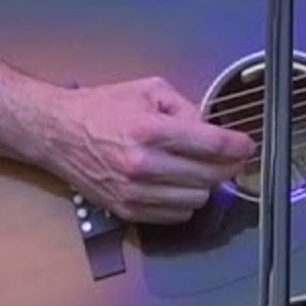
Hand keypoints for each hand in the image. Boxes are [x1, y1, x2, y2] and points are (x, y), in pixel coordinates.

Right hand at [36, 77, 256, 224]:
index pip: (211, 145)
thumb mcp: (148, 90)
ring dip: (205, 185)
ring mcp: (135, 192)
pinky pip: (176, 216)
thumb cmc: (101, 107)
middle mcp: (143, 165)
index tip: (247, 145)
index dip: (237, 146)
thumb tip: (210, 127)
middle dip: (227, 166)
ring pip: (196, 200)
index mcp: (149, 130)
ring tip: (198, 169)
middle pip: (209, 176)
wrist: (58, 133)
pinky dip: (185, 202)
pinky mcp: (128, 211)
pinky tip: (178, 184)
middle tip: (230, 157)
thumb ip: (184, 106)